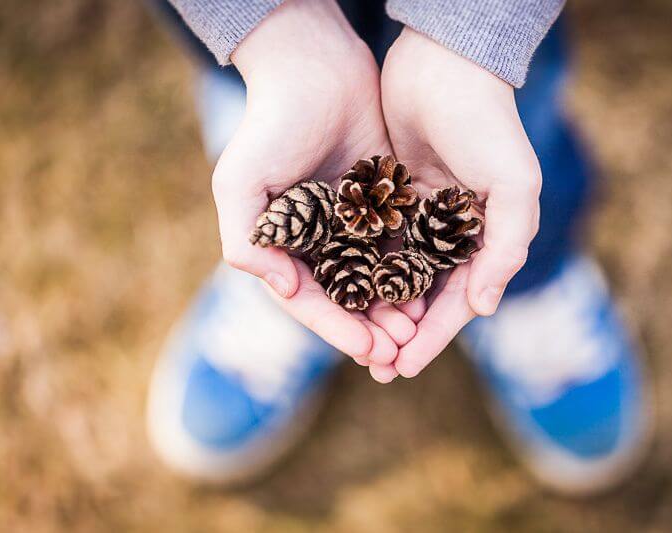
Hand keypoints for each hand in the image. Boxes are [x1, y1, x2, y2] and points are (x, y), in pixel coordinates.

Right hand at [213, 0, 418, 378]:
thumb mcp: (240, 182)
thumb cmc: (270, 124)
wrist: (315, 68)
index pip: (309, 299)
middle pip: (347, 296)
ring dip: (394, 306)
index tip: (367, 350)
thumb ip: (246, 240)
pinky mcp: (382, 203)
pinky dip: (412, 269)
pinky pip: (399, 244)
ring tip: (417, 329)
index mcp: (283, 243)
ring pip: (376, 277)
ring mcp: (351, 223)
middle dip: (370, 327)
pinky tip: (431, 289)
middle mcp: (317, 240)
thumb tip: (280, 287)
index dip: (337, 328)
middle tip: (399, 353)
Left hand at [380, 28, 541, 377]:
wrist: (445, 65)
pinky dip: (360, 268)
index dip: (433, 338)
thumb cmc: (488, 123)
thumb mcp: (514, 184)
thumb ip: (505, 247)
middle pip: (424, 296)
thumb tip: (485, 308)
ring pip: (396, 275)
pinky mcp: (391, 195)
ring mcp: (420, 215)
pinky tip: (339, 291)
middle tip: (375, 367)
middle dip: (402, 333)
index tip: (404, 368)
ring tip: (353, 339)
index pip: (458, 301)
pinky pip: (374, 242)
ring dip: (378, 308)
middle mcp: (453, 232)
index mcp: (487, 237)